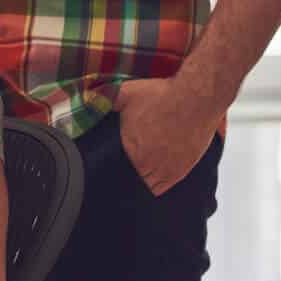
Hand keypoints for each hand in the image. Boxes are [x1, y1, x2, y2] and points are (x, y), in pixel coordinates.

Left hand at [112, 77, 223, 195]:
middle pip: (131, 179)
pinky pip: (165, 187)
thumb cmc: (162, 95)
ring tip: (139, 172)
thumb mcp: (125, 93)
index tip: (111, 162)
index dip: (112, 167)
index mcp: (130, 148)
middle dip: (126, 174)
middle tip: (125, 166)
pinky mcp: (182, 169)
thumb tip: (86, 98)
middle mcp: (147, 163)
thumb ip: (103, 99)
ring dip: (142, 180)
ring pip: (147, 186)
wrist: (195, 98)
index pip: (114, 168)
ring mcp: (166, 169)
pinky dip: (159, 185)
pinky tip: (154, 177)